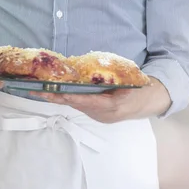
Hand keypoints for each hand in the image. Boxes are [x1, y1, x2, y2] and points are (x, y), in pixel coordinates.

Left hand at [31, 77, 170, 122]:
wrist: (151, 101)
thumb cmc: (139, 88)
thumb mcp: (128, 82)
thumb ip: (110, 79)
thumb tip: (92, 72)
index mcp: (111, 106)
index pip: (85, 101)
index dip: (68, 96)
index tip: (53, 92)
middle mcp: (103, 114)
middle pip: (75, 105)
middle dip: (55, 97)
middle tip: (36, 91)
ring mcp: (100, 116)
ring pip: (76, 106)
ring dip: (59, 98)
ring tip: (40, 90)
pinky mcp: (99, 115)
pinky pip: (81, 106)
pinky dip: (68, 99)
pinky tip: (57, 93)